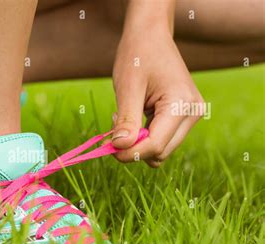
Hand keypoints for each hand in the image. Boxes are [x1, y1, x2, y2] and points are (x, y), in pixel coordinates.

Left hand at [111, 27, 204, 166]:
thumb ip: (126, 121)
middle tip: (112, 131)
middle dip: (133, 148)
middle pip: (160, 151)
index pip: (155, 146)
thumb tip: (121, 148)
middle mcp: (192, 113)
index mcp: (181, 104)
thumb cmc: (137, 56)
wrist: (151, 36)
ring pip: (160, 149)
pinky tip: (131, 120)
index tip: (107, 146)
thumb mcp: (127, 88)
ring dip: (138, 144)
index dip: (129, 152)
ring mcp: (190, 115)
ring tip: (122, 121)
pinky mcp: (183, 117)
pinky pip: (161, 139)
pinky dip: (143, 137)